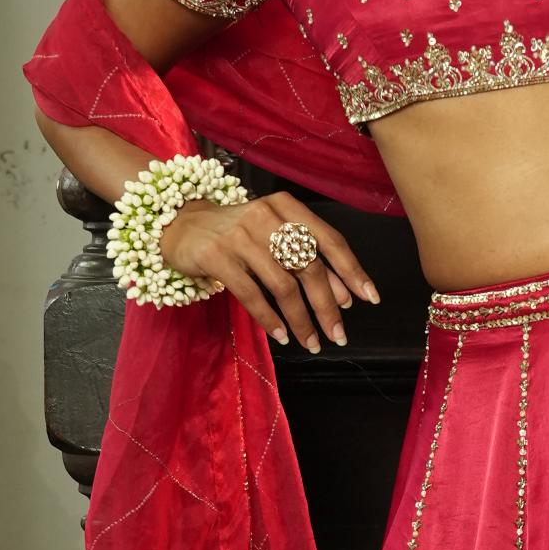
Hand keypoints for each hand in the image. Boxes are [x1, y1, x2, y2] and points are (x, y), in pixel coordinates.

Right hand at [158, 191, 379, 352]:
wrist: (180, 225)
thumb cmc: (236, 234)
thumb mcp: (273, 238)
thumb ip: (307, 261)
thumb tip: (343, 297)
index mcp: (286, 207)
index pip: (329, 239)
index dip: (351, 270)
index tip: (368, 297)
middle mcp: (266, 216)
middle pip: (309, 265)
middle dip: (327, 305)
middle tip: (338, 334)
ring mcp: (240, 235)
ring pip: (283, 284)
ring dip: (301, 319)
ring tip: (311, 342)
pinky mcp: (217, 256)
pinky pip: (252, 294)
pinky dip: (270, 319)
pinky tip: (282, 335)